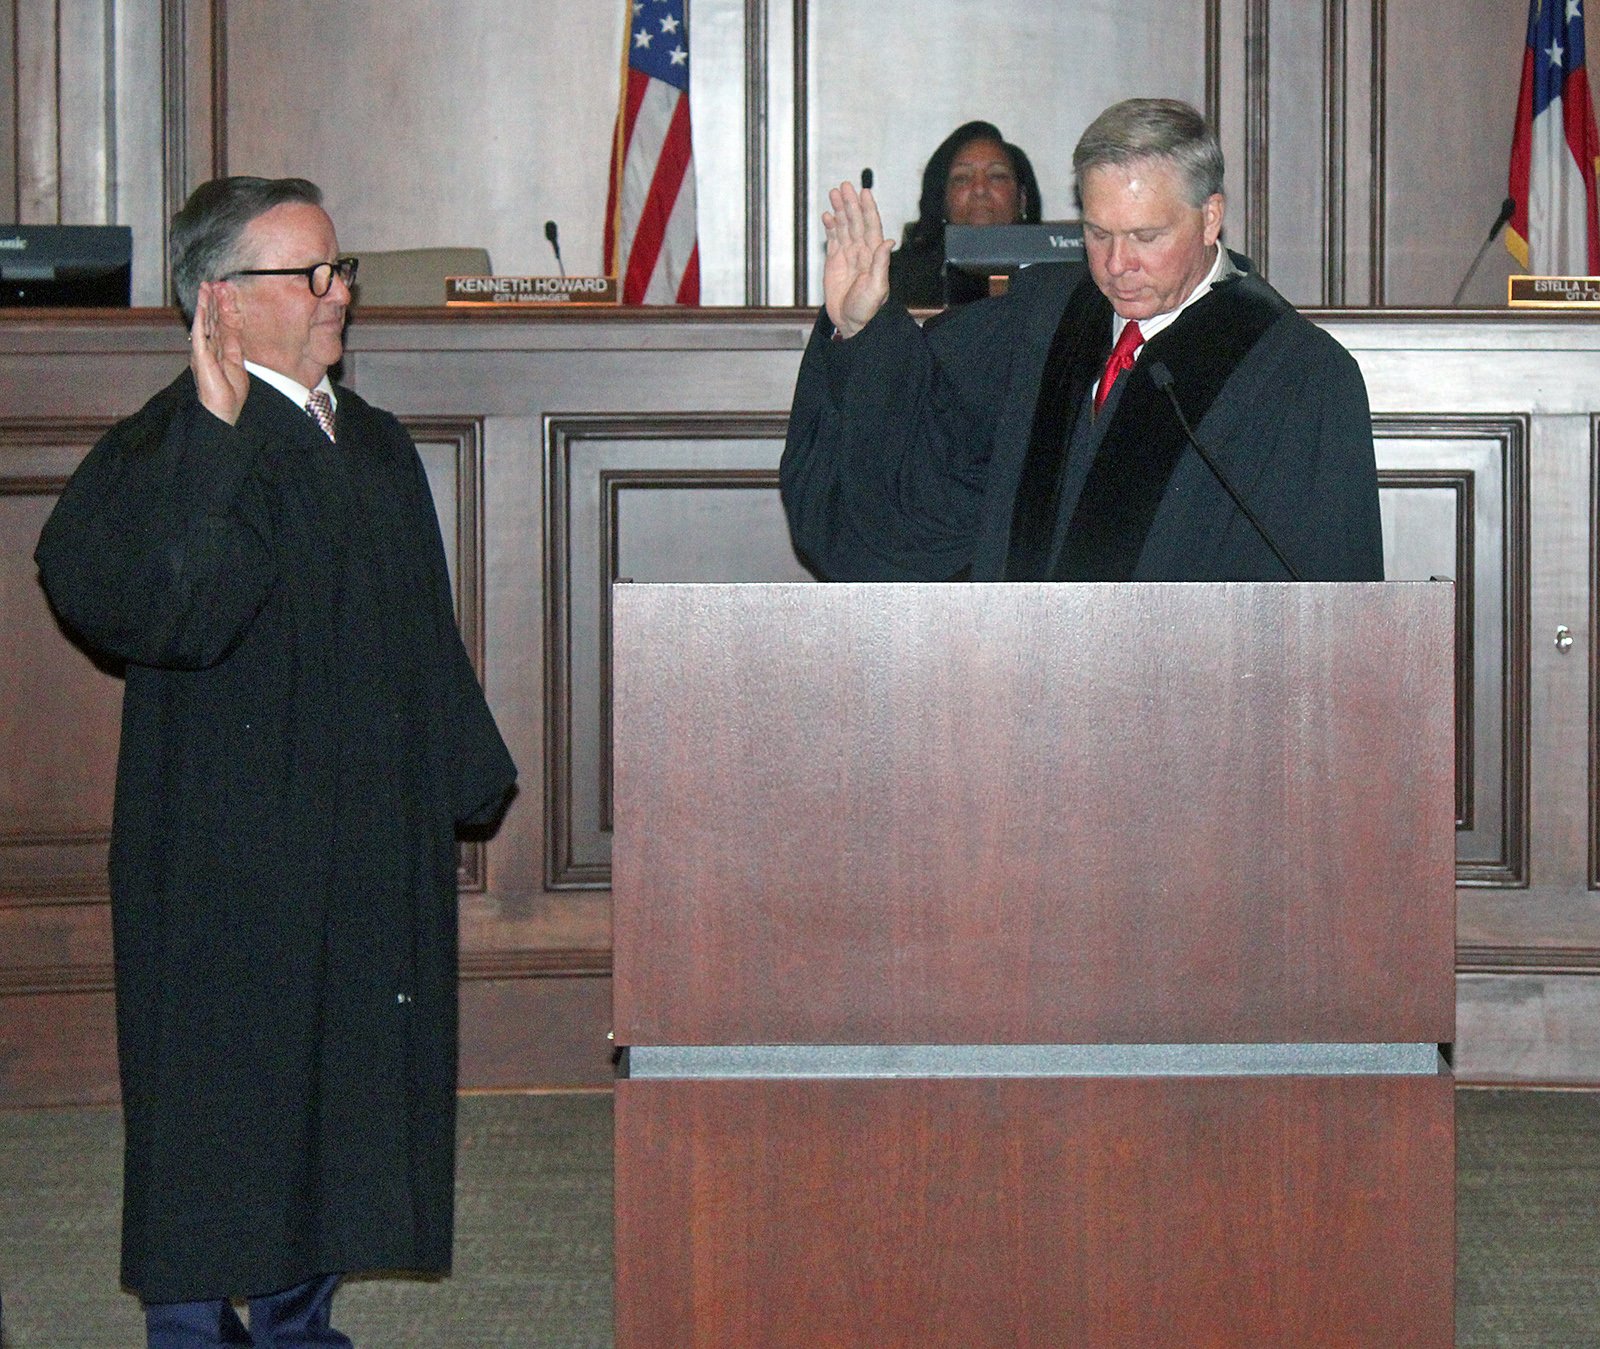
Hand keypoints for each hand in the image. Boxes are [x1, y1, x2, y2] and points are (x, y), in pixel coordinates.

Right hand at [189, 280, 248, 424]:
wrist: (222, 411)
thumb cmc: (229, 395)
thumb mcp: (237, 365)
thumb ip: (235, 346)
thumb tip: (234, 329)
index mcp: (218, 351)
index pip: (220, 325)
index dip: (222, 309)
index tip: (224, 293)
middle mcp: (208, 349)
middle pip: (211, 320)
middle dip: (212, 301)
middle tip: (214, 283)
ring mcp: (202, 351)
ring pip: (204, 322)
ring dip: (205, 304)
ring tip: (206, 287)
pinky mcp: (200, 356)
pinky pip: (200, 332)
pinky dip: (201, 316)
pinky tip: (202, 304)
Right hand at [822, 182, 892, 338]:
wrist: (851, 323)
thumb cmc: (867, 309)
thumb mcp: (877, 287)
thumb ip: (881, 263)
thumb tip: (888, 241)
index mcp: (873, 255)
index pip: (870, 225)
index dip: (867, 208)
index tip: (864, 192)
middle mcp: (861, 252)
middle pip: (855, 221)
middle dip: (850, 203)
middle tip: (844, 185)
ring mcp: (848, 256)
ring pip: (844, 227)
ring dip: (840, 210)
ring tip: (834, 193)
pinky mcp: (835, 263)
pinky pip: (833, 240)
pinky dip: (830, 227)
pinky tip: (828, 215)